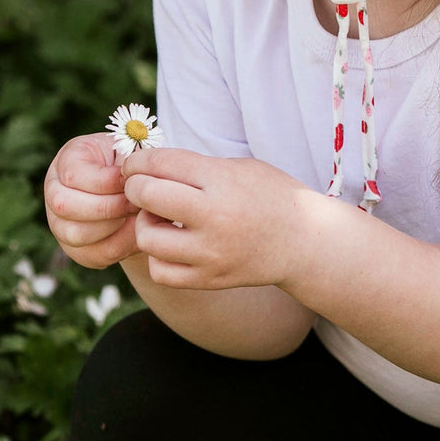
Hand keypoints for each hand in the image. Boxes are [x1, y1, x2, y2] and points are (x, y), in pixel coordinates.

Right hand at [44, 133, 138, 267]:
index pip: (73, 175)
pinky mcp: (76, 249)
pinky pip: (92, 255)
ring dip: (112, 227)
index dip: (106, 181)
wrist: (133, 186)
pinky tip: (136, 231)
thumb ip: (128, 161)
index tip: (132, 180)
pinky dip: (118, 247)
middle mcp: (54, 192)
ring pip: (75, 234)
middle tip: (136, 203)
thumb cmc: (131, 163)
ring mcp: (60, 223)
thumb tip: (132, 180)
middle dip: (108, 207)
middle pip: (65, 206)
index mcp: (67, 160)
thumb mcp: (129, 150)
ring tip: (137, 217)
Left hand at [122, 149, 315, 290]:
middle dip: (135, 187)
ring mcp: (210, 252)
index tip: (136, 164)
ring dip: (146, 224)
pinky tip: (172, 245)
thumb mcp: (239, 167)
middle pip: (146, 195)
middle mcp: (214, 216)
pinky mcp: (209, 279)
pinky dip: (159, 256)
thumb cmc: (270, 195)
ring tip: (161, 219)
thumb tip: (148, 165)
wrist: (304, 241)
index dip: (138, 161)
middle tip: (142, 187)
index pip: (161, 163)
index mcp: (222, 180)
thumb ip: (196, 166)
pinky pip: (160, 271)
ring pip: (147, 237)